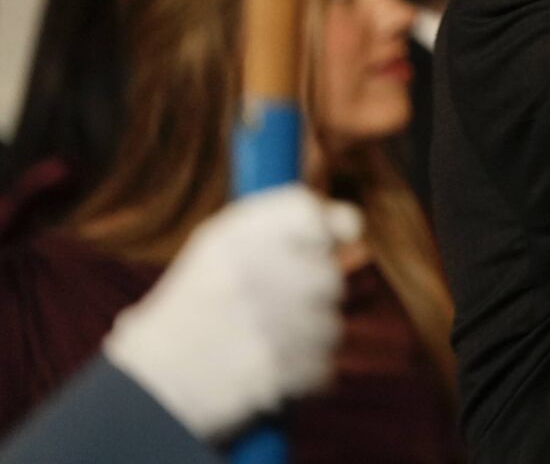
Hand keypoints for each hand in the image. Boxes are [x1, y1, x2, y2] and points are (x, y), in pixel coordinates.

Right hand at [103, 184, 360, 442]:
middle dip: (313, 297)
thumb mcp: (219, 253)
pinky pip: (324, 366)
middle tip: (276, 310)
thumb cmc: (192, 314)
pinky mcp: (279, 368)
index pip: (306, 209)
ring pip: (331, 324)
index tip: (331, 241)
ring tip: (263, 343)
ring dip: (308, 338)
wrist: (150, 386)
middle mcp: (253, 271)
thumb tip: (352, 225)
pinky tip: (268, 371)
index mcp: (232, 237)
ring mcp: (268, 320)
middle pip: (330, 275)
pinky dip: (305, 375)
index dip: (328, 226)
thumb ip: (280, 230)